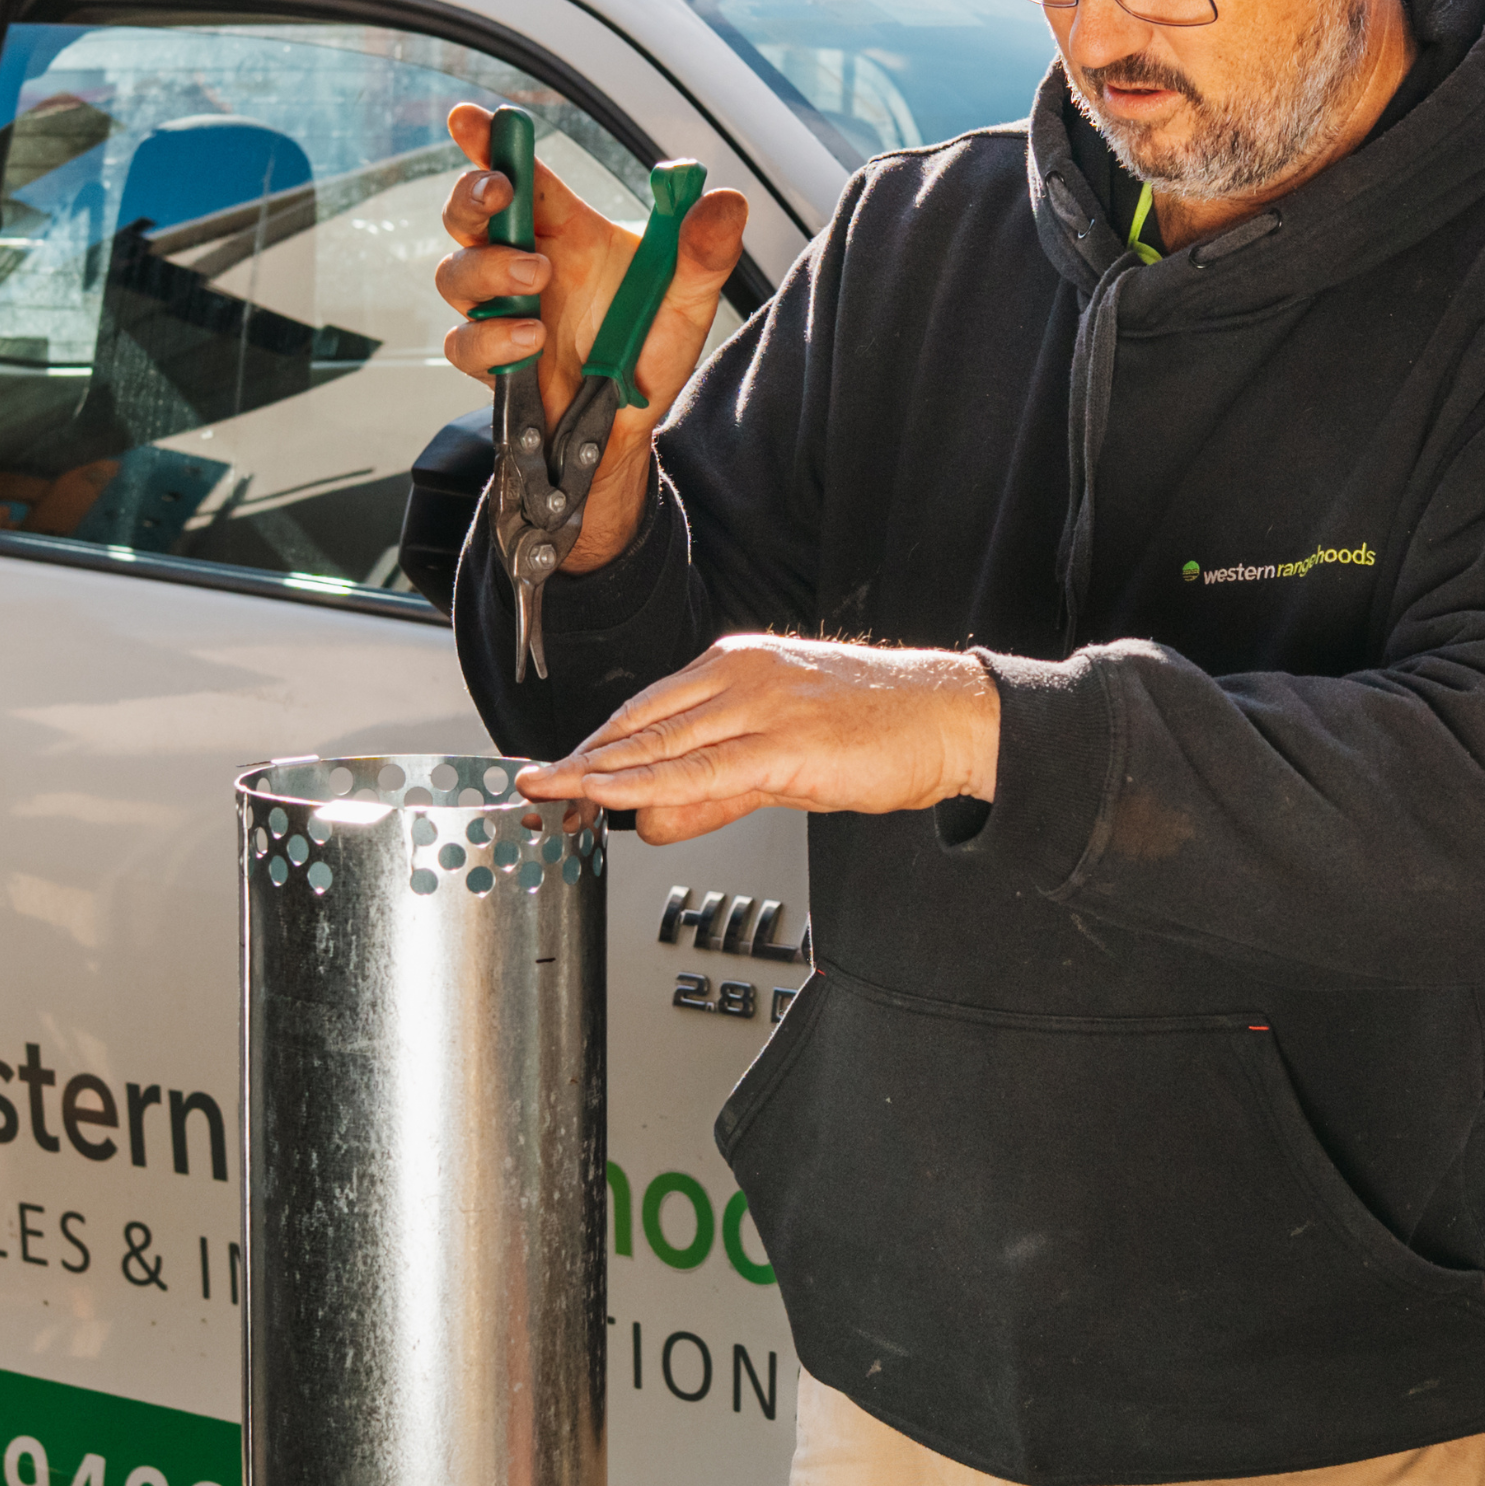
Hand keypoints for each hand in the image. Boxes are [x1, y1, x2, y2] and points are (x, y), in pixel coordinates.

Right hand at [435, 106, 749, 580]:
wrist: (627, 430)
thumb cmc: (649, 351)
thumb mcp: (688, 300)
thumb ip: (705, 250)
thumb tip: (726, 199)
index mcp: (566, 232)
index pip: (521, 175)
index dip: (489, 141)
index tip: (471, 117)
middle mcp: (525, 264)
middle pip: (469, 215)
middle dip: (473, 194)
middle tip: (501, 192)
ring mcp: (501, 312)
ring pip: (456, 274)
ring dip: (489, 268)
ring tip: (536, 277)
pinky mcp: (490, 361)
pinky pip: (463, 342)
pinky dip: (492, 339)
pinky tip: (533, 341)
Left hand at [514, 636, 999, 841]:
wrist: (950, 715)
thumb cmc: (876, 730)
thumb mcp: (780, 764)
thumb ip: (713, 792)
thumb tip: (653, 820)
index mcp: (734, 665)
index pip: (644, 710)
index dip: (592, 748)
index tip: (554, 778)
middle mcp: (739, 676)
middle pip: (639, 725)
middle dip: (580, 764)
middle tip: (534, 794)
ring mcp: (761, 706)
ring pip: (661, 745)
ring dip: (598, 775)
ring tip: (552, 798)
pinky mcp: (786, 743)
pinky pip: (704, 770)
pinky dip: (650, 786)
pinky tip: (614, 799)